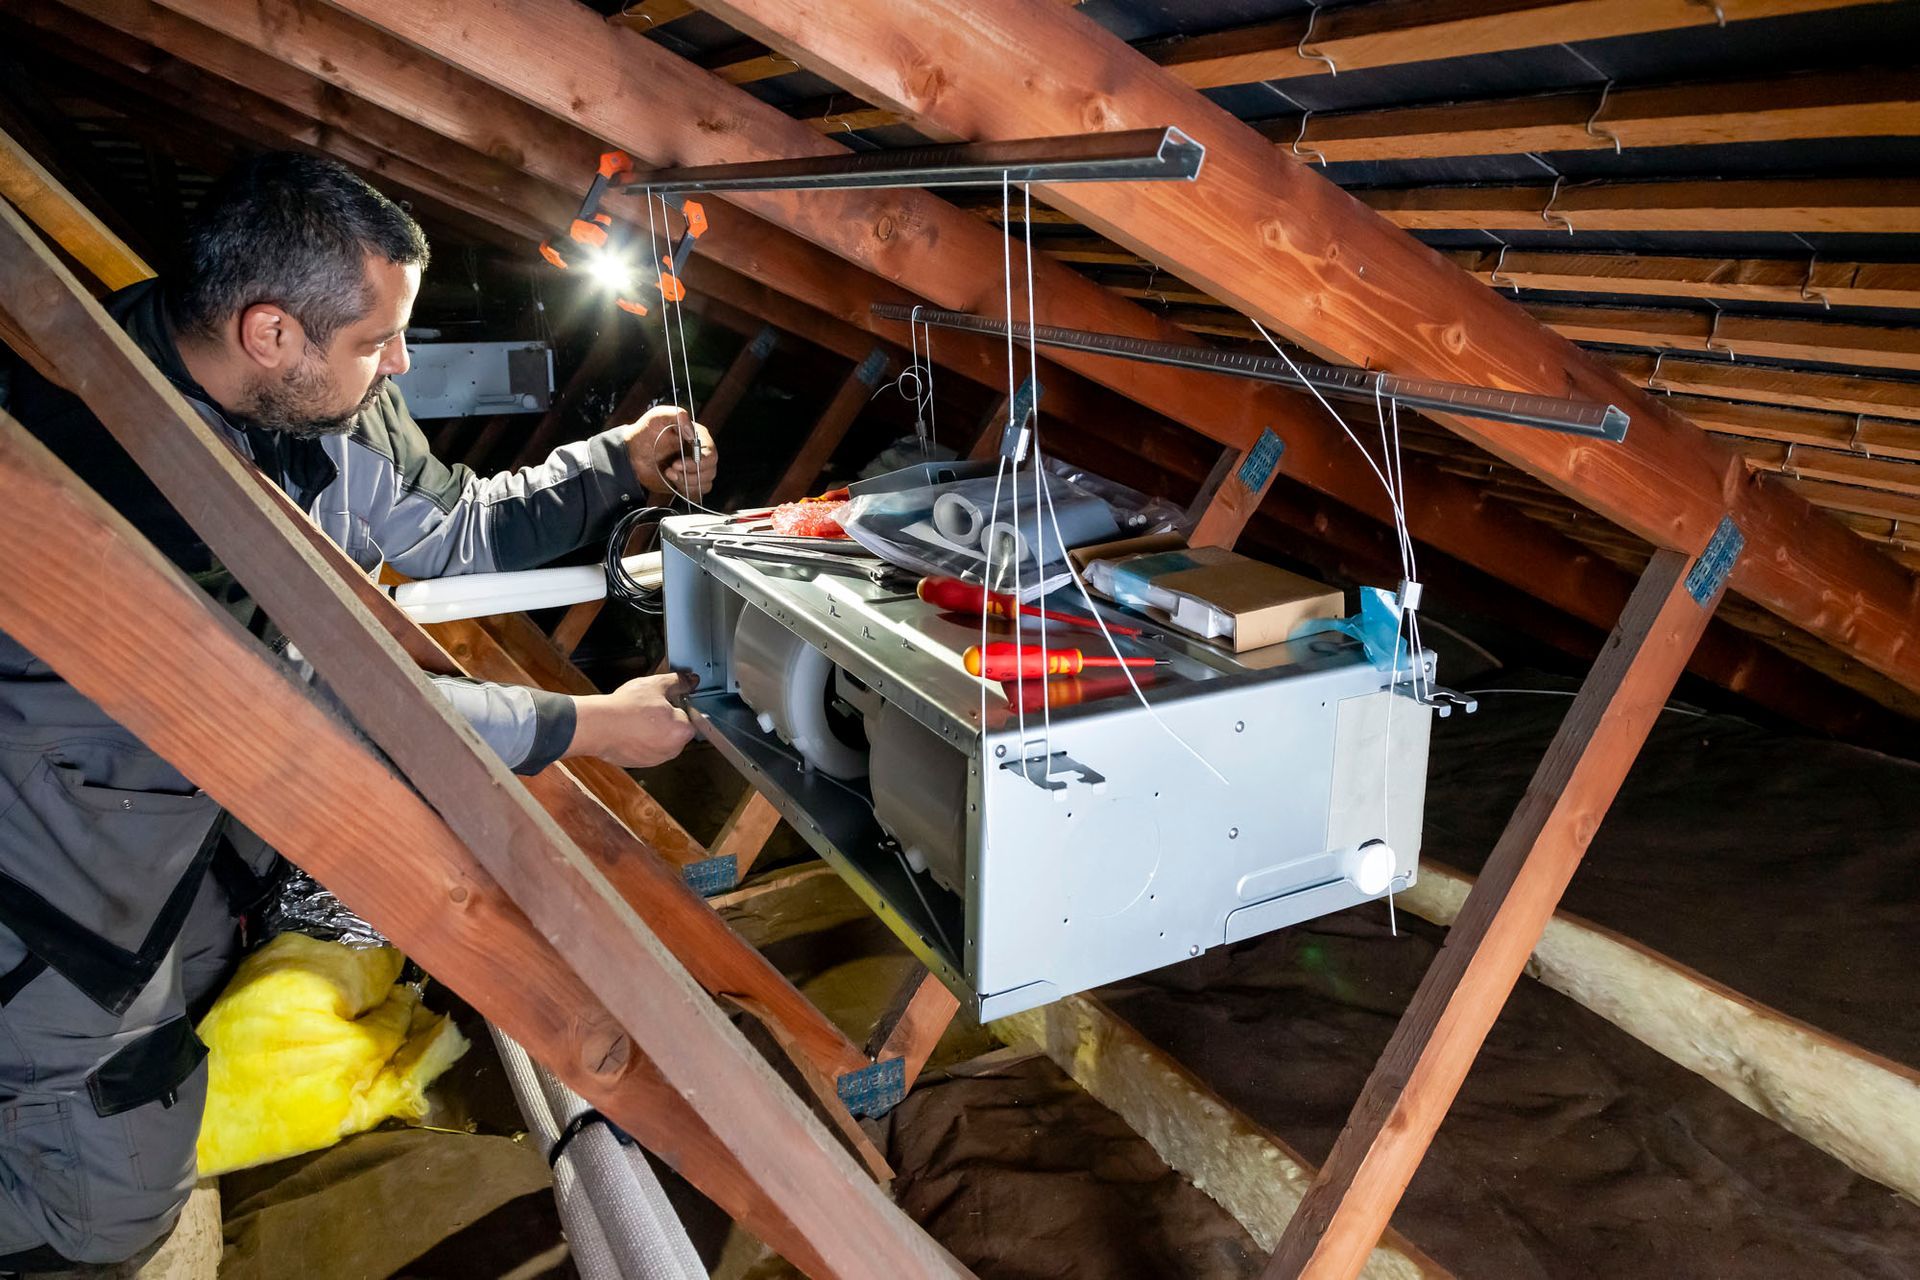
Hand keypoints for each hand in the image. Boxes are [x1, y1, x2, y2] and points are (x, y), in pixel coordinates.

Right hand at [567, 671, 697, 766]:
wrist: (598, 726)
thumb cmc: (627, 707)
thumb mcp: (656, 685)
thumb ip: (679, 681)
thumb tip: (692, 680)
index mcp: (682, 731)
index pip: (689, 716)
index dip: (676, 705)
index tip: (663, 700)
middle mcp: (673, 750)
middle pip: (675, 730)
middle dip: (665, 719)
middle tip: (648, 707)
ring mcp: (656, 759)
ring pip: (660, 740)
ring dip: (652, 730)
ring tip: (636, 717)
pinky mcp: (639, 764)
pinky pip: (645, 749)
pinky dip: (640, 740)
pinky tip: (629, 728)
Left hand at [619, 405, 716, 500]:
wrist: (632, 453)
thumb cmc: (645, 432)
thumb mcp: (658, 416)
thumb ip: (678, 415)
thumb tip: (692, 433)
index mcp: (698, 437)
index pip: (711, 454)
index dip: (696, 462)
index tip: (676, 463)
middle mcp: (700, 453)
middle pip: (710, 470)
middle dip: (689, 473)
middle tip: (671, 468)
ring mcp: (695, 468)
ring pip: (705, 483)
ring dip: (686, 482)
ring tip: (669, 473)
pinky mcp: (689, 482)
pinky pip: (698, 492)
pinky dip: (687, 490)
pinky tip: (674, 482)